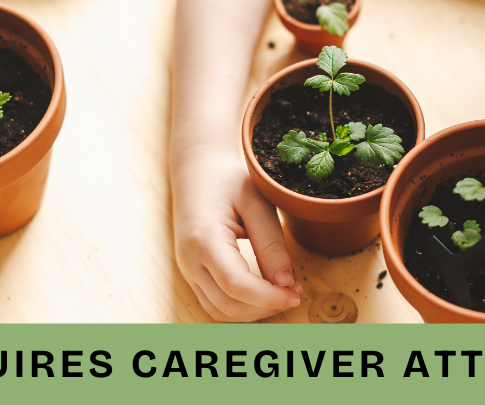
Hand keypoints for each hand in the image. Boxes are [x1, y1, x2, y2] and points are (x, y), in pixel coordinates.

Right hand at [172, 145, 301, 321]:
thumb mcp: (255, 202)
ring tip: (283, 294)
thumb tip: (286, 283)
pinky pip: (215, 304)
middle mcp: (189, 260)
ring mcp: (187, 270)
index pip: (236, 285)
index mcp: (204, 238)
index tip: (296, 292)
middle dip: (265, 306)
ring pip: (220, 311)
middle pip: (228, 305)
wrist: (198, 172)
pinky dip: (241, 307)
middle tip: (296, 292)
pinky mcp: (192, 274)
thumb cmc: (228, 181)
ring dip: (254, 312)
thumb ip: (271, 242)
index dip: (269, 297)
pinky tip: (264, 295)